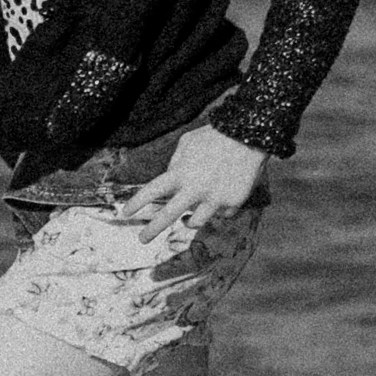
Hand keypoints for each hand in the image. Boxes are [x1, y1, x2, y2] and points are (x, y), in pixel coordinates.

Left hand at [117, 124, 264, 237]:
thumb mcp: (187, 143)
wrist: (249, 136)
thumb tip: (170, 178)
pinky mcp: (233, 202)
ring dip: (190, 219)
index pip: (152, 191)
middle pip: (167, 216)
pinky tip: (223, 194)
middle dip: (151, 230)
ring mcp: (215, 198)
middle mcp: (195, 188)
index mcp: (181, 172)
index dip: (136, 203)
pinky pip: (221, 214)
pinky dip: (219, 208)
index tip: (125, 213)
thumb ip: (175, 163)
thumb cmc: (214, 136)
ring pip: (195, 222)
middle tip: (142, 239)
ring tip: (192, 213)